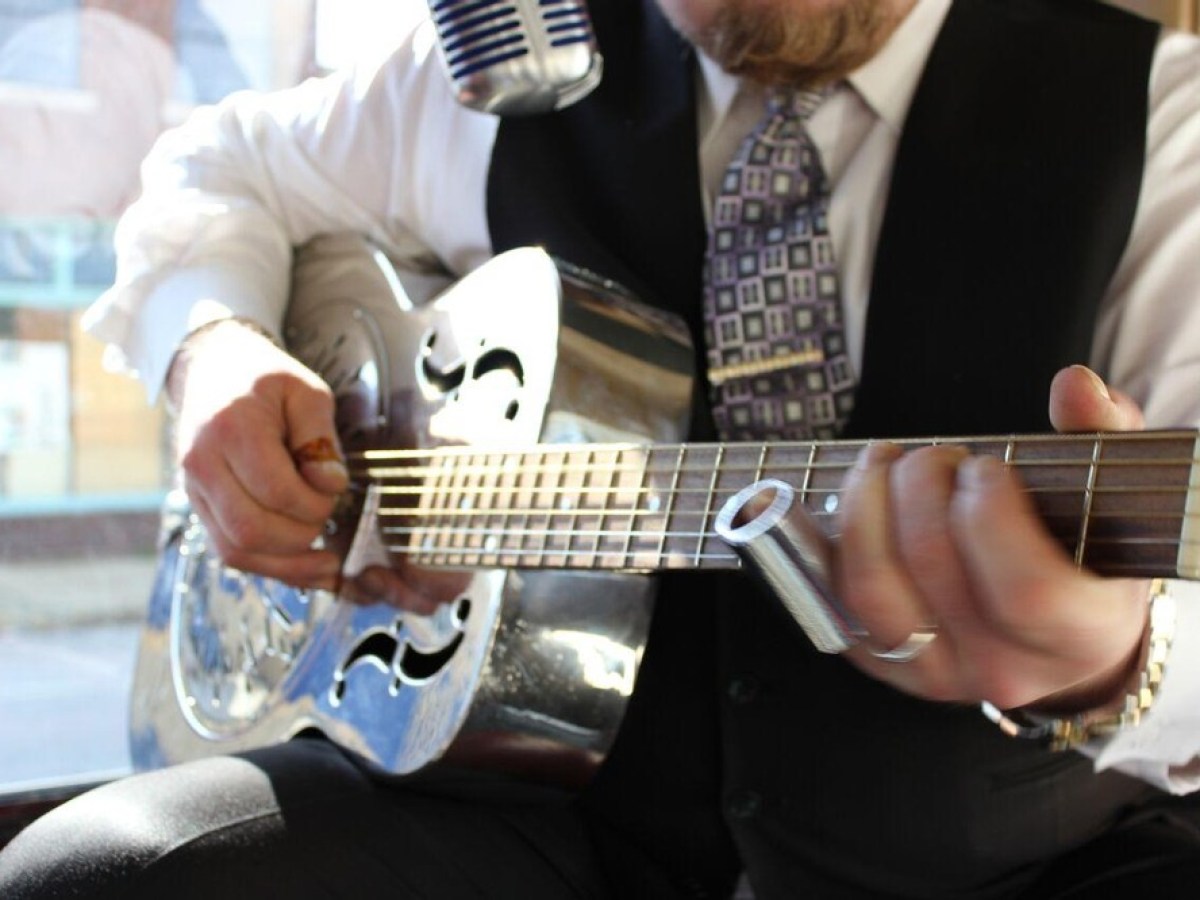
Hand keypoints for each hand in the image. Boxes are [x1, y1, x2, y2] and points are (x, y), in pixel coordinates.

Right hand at [170, 319, 347, 590]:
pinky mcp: (199, 507)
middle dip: (302, 533)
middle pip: (252, 528)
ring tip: (325, 558)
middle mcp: (203, 464)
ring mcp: (194, 490)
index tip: (335, 489)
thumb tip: (331, 485)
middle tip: (326, 514)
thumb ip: (321, 437)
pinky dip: (269, 566)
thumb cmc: (263, 379)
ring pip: (236, 550)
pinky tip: (304, 565)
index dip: (315, 502)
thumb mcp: (306, 390)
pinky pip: (229, 552)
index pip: (276, 490)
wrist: (211, 369)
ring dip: (287, 562)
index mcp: (231, 429)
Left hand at [834, 365, 1149, 713]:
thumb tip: (1073, 386)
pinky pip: (833, 597)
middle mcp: (1003, 669)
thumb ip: (1103, 433)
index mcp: (1078, 636)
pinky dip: (833, 538)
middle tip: (934, 458)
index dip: (991, 514)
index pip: (1026, 590)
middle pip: (932, 567)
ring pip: (869, 586)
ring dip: (863, 504)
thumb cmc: (1083, 553)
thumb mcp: (1111, 494)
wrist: (1053, 636)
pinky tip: (861, 502)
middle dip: (920, 486)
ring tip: (885, 466)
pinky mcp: (880, 664)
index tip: (985, 468)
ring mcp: (935, 674)